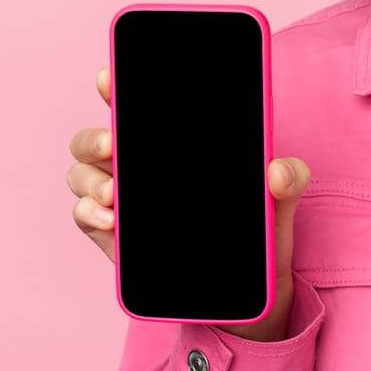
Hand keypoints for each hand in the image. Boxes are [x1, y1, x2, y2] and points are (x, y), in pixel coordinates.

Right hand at [67, 65, 311, 340]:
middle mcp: (138, 164)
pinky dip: (89, 213)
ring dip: (91, 179)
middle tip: (113, 144)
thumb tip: (278, 170)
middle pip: (95, 139)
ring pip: (82, 173)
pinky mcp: (113, 235)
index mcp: (173, 144)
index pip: (137, 106)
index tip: (108, 77)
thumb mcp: (280, 203)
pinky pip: (84, 215)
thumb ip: (289, 181)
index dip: (116, 86)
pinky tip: (110, 219)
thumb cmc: (257, 231)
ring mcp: (121, 199)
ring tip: (114, 194)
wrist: (247, 293)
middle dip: (95, 137)